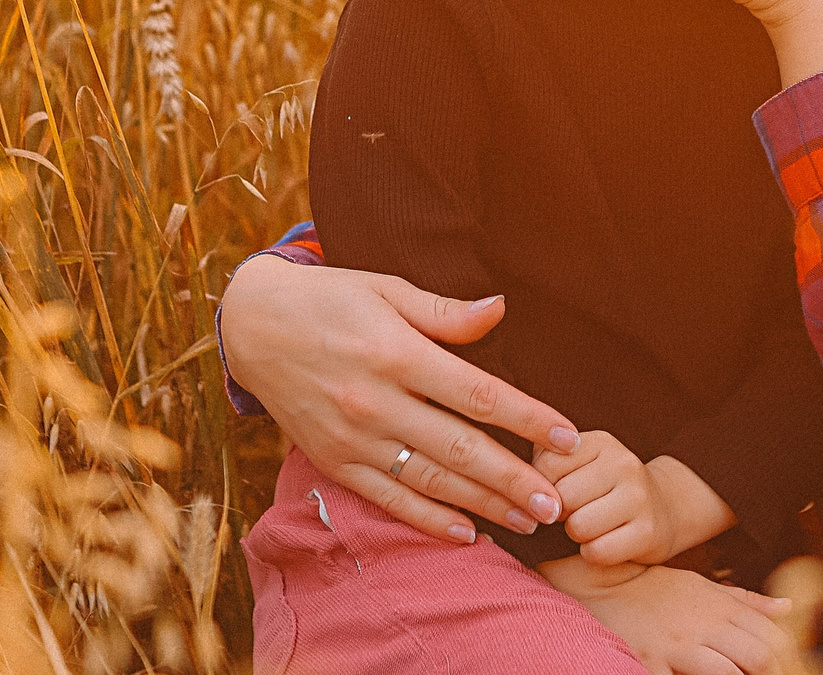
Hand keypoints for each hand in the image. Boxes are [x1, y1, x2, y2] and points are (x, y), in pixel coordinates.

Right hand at [219, 252, 579, 541]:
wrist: (254, 326)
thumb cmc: (331, 299)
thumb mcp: (386, 289)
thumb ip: (444, 311)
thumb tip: (500, 309)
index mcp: (397, 353)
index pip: (478, 394)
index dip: (528, 418)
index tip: (568, 437)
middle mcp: (376, 402)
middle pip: (460, 449)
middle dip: (514, 480)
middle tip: (558, 504)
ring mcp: (354, 438)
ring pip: (430, 481)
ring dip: (484, 506)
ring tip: (528, 522)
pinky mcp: (334, 461)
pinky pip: (389, 498)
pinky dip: (429, 520)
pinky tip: (468, 533)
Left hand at [534, 432, 734, 566]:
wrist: (664, 507)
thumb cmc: (604, 487)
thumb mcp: (580, 463)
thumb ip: (544, 462)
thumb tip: (517, 487)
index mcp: (600, 442)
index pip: (546, 465)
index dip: (543, 486)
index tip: (560, 490)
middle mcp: (623, 463)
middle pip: (562, 498)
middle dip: (561, 512)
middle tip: (577, 511)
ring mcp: (639, 497)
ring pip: (578, 526)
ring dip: (577, 534)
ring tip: (592, 526)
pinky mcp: (648, 532)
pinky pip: (597, 552)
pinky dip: (593, 554)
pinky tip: (606, 541)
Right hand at [540, 557, 793, 674]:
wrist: (603, 582)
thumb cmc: (655, 588)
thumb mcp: (702, 585)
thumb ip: (746, 600)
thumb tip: (788, 608)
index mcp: (720, 607)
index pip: (772, 636)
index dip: (789, 661)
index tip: (792, 673)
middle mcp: (705, 625)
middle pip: (759, 657)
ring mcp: (678, 645)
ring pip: (729, 674)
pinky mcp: (651, 663)